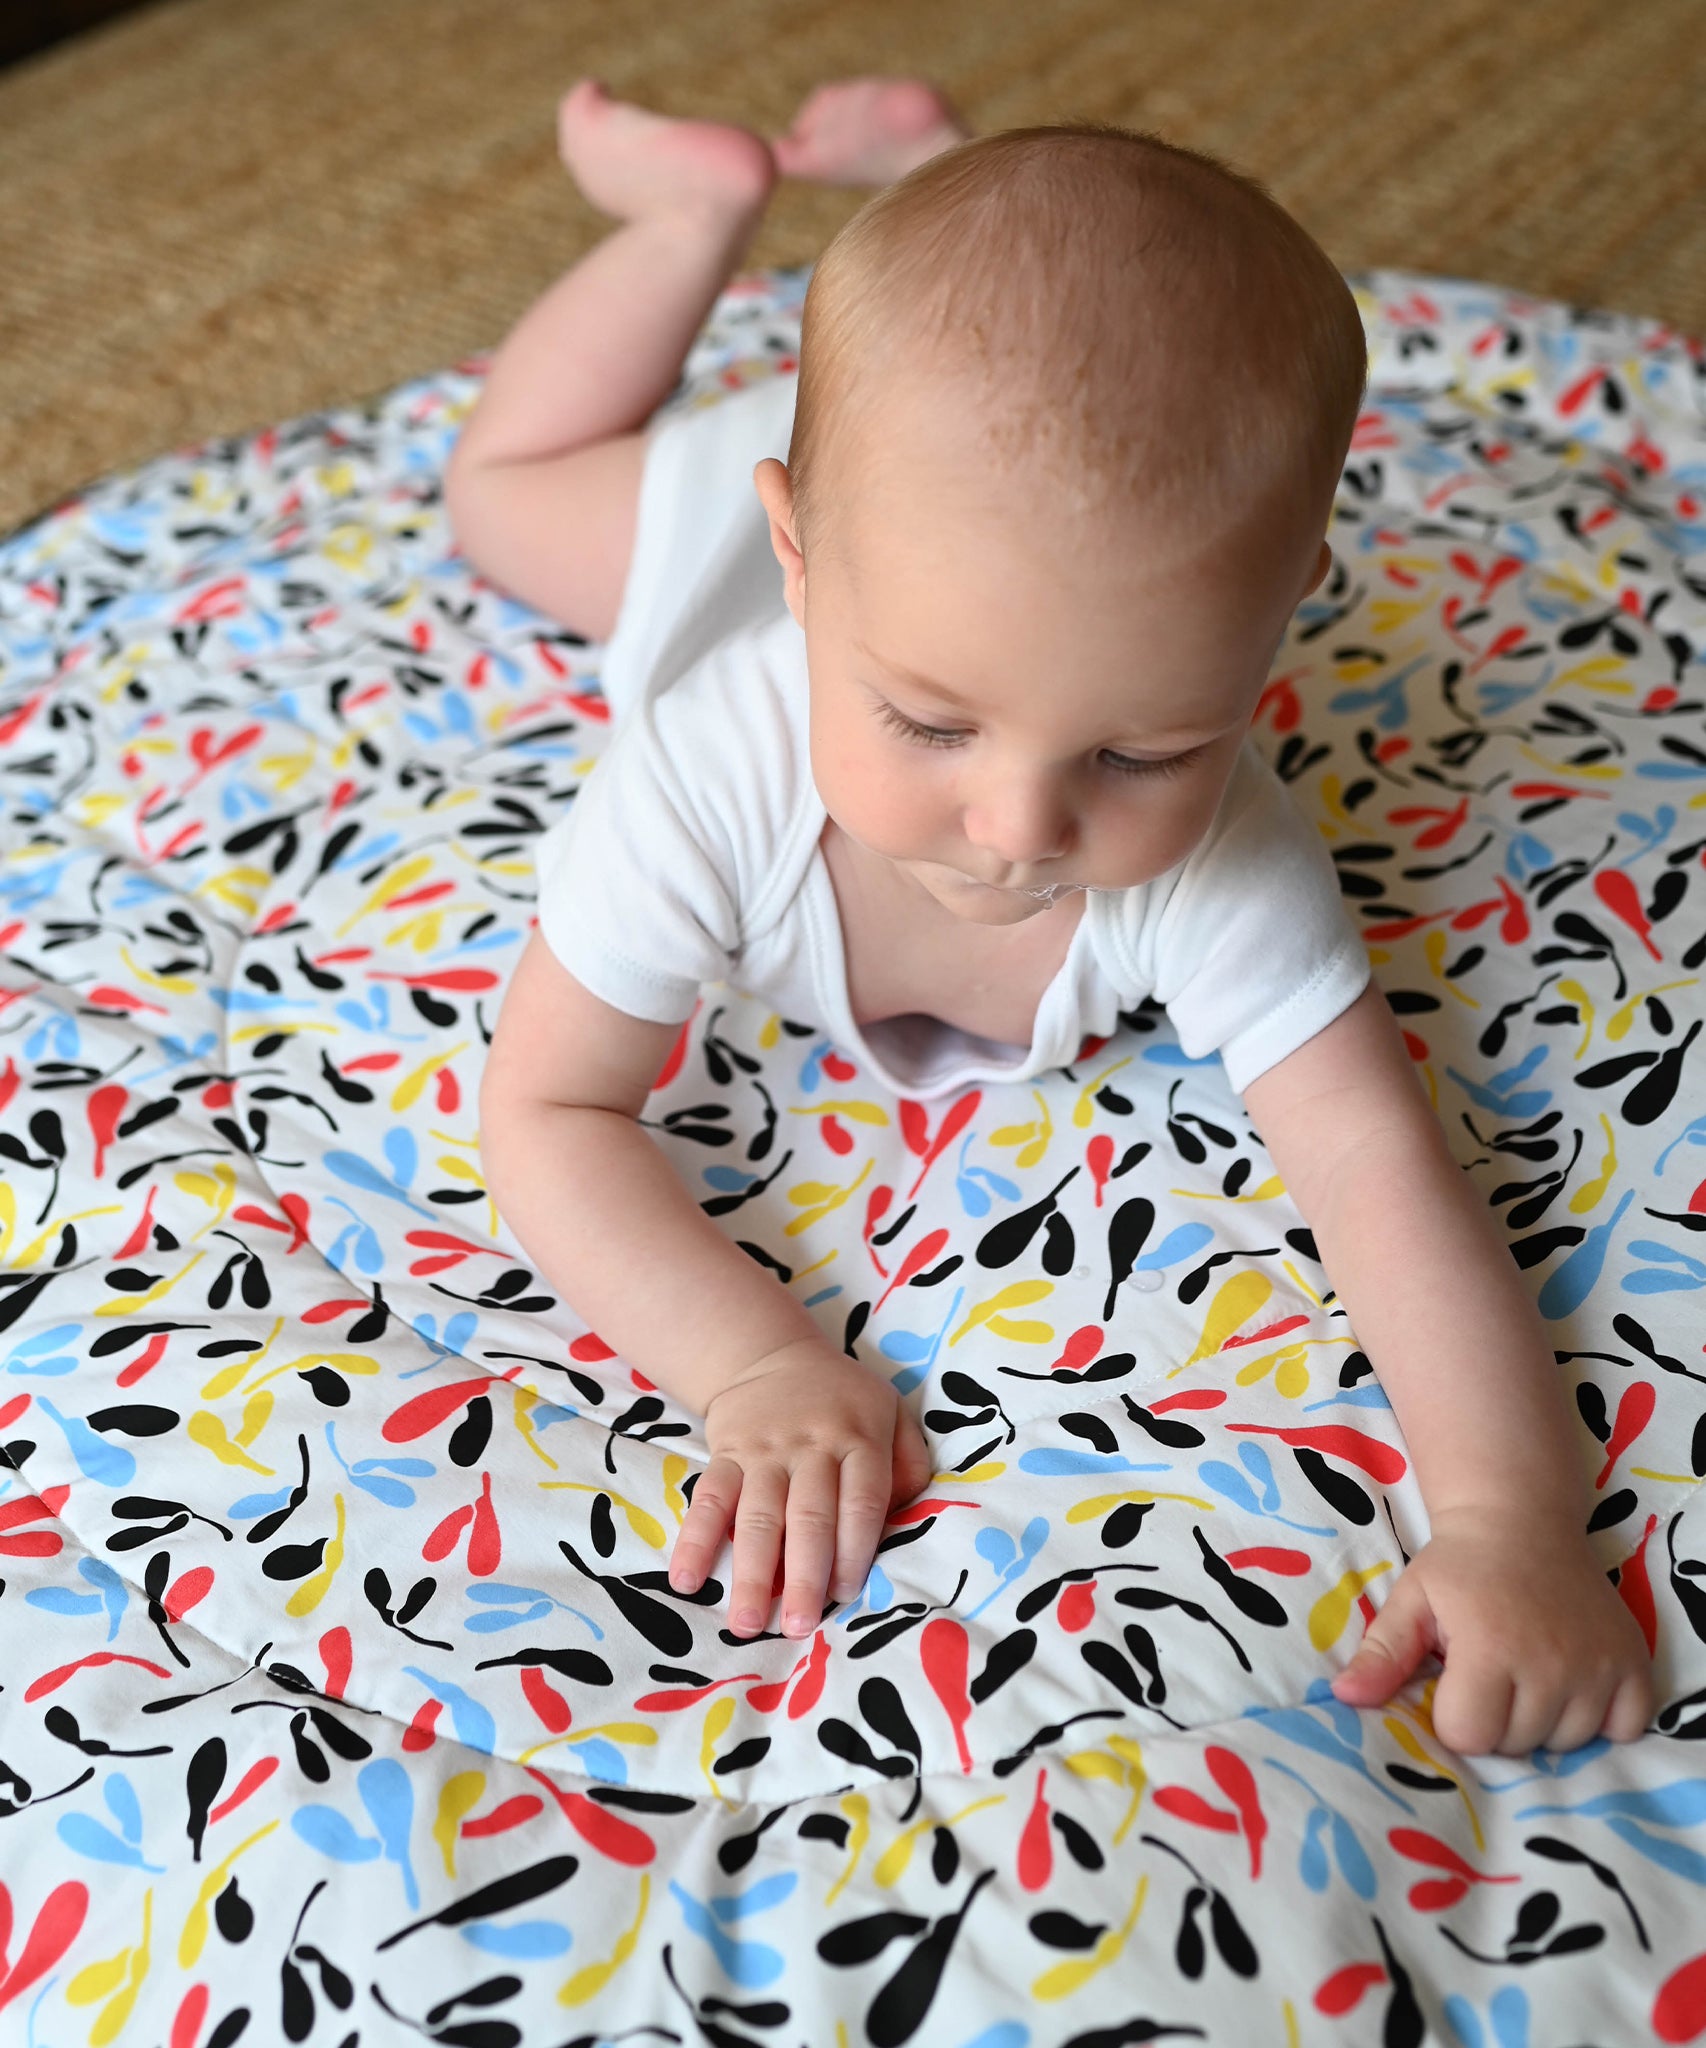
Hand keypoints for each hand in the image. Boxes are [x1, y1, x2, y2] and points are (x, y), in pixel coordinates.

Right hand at [667, 1338, 934, 1638]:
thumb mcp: (892, 1414)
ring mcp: (764, 1449)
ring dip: (751, 1571)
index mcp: (859, 1438)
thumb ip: (908, 1464)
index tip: (845, 1595)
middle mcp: (811, 1444)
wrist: (773, 1355)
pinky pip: (709, 1498)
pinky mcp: (726, 1453)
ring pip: (758, 1515)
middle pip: (809, 1516)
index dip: (854, 1550)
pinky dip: (694, 1539)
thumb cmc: (843, 1402)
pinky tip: (685, 1579)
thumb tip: (903, 1520)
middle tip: (799, 1626)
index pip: (860, 1501)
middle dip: (804, 1575)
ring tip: (747, 1622)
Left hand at [1327, 1505, 1654, 1755]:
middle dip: (1496, 1718)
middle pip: (1517, 1745)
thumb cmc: (1459, 1566)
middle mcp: (1551, 1663)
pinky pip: (1625, 1729)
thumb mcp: (1412, 1601)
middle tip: (1492, 1669)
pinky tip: (1573, 1682)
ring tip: (1527, 1670)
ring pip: (1566, 1743)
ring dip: (1544, 1721)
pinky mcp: (1632, 1663)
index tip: (1454, 1678)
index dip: (1454, 1714)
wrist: (1521, 1519)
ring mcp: (1598, 1666)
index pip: (1469, 1736)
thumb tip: (1345, 1698)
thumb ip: (1383, 1654)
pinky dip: (1602, 1718)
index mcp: (1491, 1648)